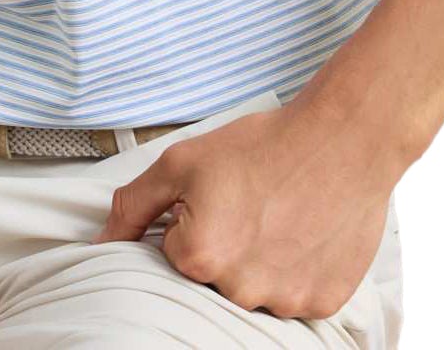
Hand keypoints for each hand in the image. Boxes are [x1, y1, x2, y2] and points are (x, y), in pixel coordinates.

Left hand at [90, 101, 399, 321]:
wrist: (343, 140)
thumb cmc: (263, 145)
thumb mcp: (182, 161)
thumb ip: (134, 205)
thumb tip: (101, 242)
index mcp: (200, 257)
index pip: (172, 252)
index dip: (190, 218)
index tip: (218, 195)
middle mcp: (240, 290)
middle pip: (211, 277)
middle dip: (223, 243)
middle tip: (250, 203)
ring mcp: (285, 302)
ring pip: (251, 290)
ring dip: (258, 261)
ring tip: (279, 215)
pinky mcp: (322, 303)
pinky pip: (292, 297)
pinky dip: (293, 270)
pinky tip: (301, 232)